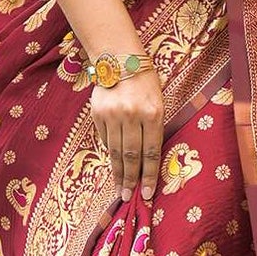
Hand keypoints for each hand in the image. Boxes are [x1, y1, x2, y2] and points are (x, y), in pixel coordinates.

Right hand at [91, 68, 164, 201]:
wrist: (120, 59)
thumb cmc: (146, 82)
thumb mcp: (158, 102)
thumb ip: (154, 128)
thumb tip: (148, 160)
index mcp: (153, 113)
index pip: (151, 151)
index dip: (149, 175)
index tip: (147, 193)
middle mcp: (132, 115)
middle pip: (132, 155)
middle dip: (131, 179)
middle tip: (129, 196)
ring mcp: (113, 115)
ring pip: (116, 151)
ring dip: (118, 173)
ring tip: (120, 189)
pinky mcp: (98, 114)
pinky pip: (105, 140)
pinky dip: (110, 153)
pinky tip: (114, 165)